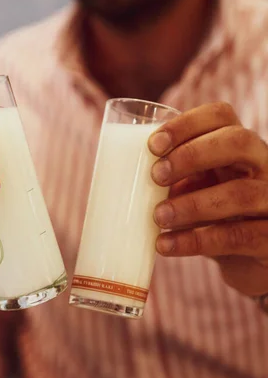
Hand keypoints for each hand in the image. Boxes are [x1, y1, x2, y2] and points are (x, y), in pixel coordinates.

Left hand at [148, 102, 267, 296]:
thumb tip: (123, 177)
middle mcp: (264, 166)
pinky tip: (165, 245)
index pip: (222, 116)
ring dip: (192, 204)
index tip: (152, 145)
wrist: (251, 260)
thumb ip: (174, 180)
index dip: (187, 124)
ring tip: (157, 217)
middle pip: (239, 142)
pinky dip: (196, 242)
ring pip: (240, 193)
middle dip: (193, 155)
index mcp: (240, 148)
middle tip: (156, 175)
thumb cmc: (216, 218)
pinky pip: (237, 237)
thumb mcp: (198, 190)